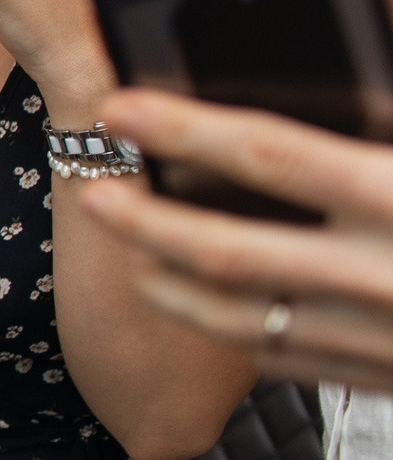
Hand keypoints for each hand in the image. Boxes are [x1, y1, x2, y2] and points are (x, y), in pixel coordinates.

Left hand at [90, 86, 392, 389]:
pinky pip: (281, 357)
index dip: (183, 129)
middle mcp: (381, 272)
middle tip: (95, 196)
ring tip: (134, 257)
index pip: (269, 154)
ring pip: (241, 319)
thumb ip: (378, 121)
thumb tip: (322, 82)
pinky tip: (202, 307)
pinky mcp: (382, 377)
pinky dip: (228, 329)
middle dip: (147, 223)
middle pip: (230, 251)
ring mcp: (379, 336)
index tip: (117, 108)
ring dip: (172, 289)